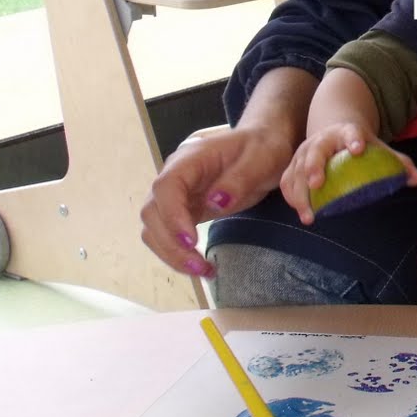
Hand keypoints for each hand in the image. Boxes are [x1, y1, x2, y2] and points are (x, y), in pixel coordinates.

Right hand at [139, 123, 295, 277]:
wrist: (264, 145)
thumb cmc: (263, 148)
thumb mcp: (261, 160)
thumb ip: (239, 179)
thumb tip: (214, 201)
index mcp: (191, 158)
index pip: (166, 186)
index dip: (172, 216)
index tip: (191, 240)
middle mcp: (175, 176)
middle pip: (152, 212)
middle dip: (170, 244)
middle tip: (200, 266)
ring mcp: (177, 194)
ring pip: (154, 228)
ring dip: (171, 253)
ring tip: (202, 270)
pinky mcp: (184, 209)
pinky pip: (169, 234)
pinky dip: (178, 253)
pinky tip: (199, 265)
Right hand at [280, 125, 416, 225]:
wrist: (334, 132)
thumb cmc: (358, 144)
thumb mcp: (377, 147)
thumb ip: (397, 162)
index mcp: (345, 132)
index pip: (351, 132)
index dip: (354, 139)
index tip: (358, 148)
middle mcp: (321, 140)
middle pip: (314, 152)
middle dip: (314, 167)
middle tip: (317, 185)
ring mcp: (304, 152)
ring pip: (296, 170)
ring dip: (300, 193)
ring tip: (308, 215)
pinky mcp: (294, 165)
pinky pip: (288, 182)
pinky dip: (292, 197)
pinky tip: (301, 213)